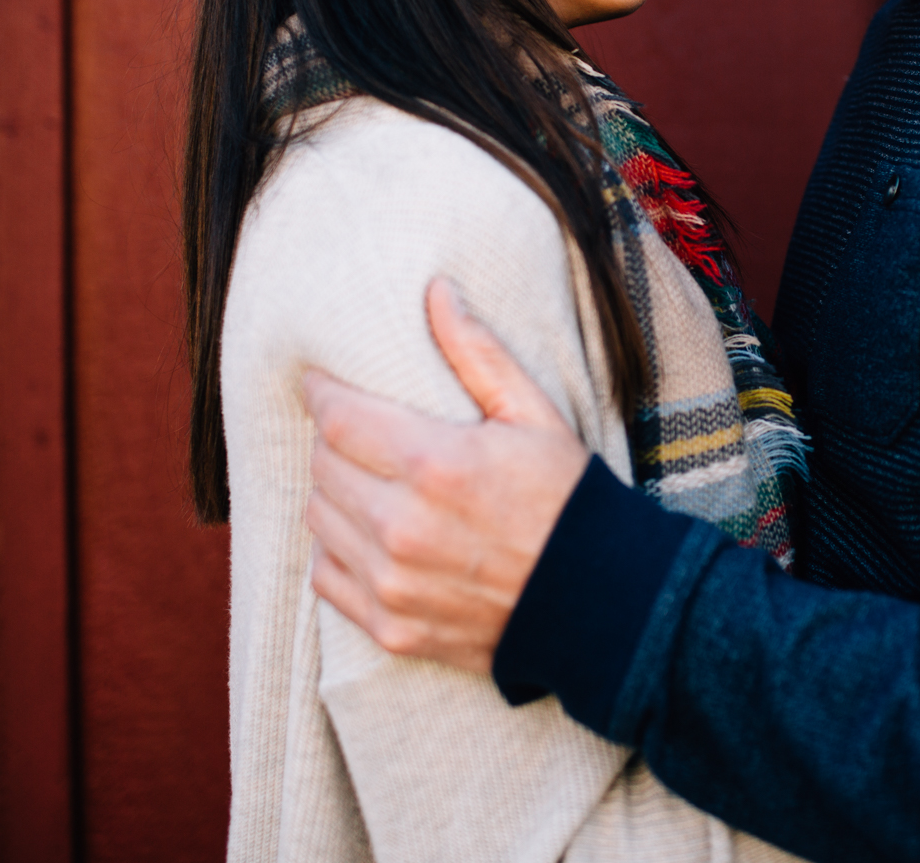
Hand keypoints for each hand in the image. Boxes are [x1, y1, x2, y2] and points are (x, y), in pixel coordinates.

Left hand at [303, 278, 590, 672]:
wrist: (599, 603)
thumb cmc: (567, 500)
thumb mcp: (534, 415)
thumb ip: (477, 353)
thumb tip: (435, 291)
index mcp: (436, 466)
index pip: (338, 419)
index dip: (323, 394)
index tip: (323, 384)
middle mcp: (403, 528)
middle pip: (324, 466)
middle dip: (335, 440)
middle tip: (360, 431)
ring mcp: (393, 584)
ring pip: (319, 520)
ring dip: (336, 493)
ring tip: (371, 481)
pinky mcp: (391, 627)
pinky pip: (327, 576)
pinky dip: (338, 551)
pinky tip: (371, 534)